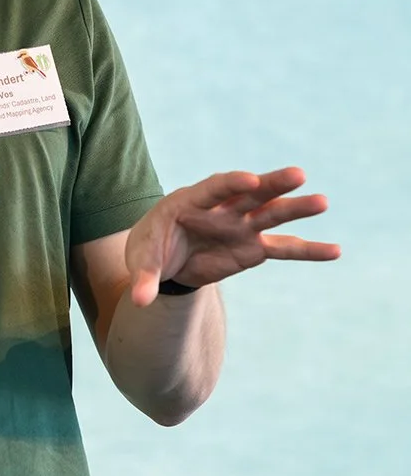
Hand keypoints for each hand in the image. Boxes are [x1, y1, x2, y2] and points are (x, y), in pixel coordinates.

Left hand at [125, 166, 340, 305]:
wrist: (164, 260)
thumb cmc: (151, 250)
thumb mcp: (141, 263)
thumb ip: (144, 278)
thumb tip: (139, 300)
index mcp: (190, 202)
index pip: (214, 188)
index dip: (231, 184)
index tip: (250, 181)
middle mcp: (221, 209)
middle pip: (250, 193)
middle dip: (272, 184)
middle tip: (298, 175)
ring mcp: (240, 227)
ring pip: (271, 214)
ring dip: (295, 208)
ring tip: (323, 202)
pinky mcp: (253, 248)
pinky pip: (283, 249)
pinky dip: (308, 251)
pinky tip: (335, 251)